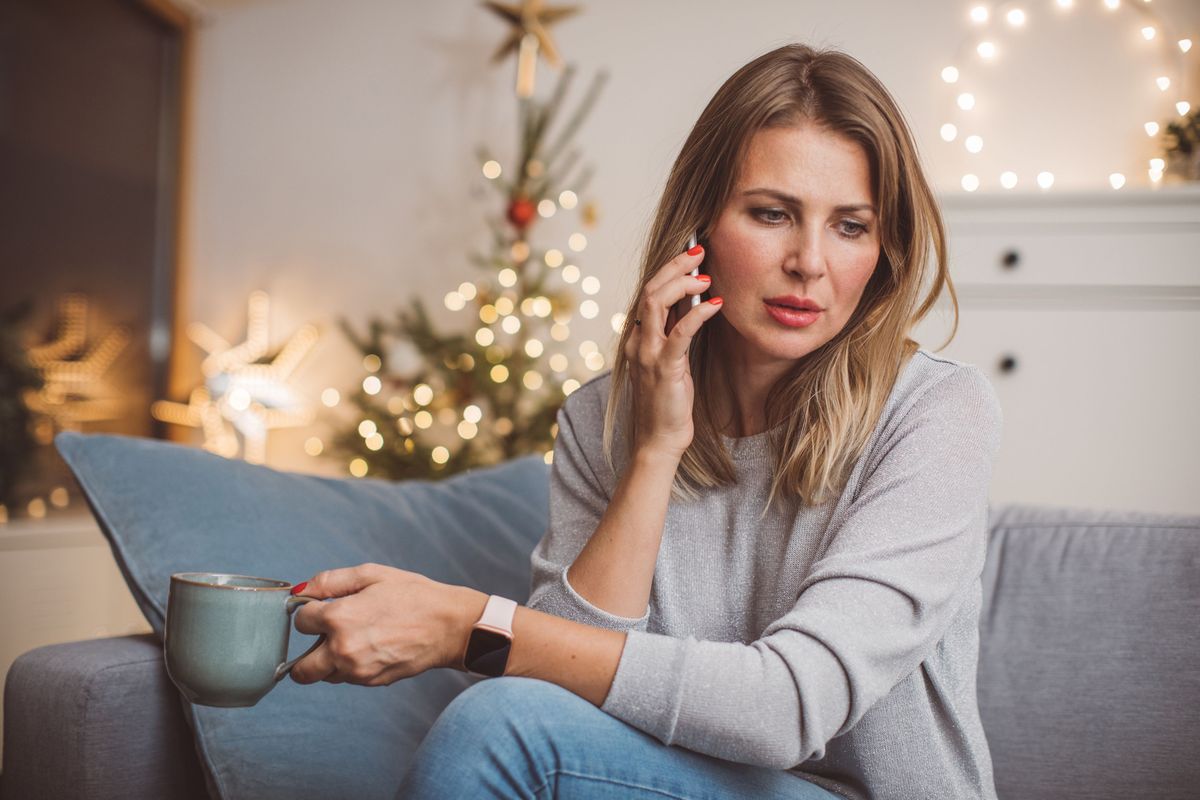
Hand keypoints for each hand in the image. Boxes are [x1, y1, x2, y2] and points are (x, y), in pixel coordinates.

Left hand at [289, 563, 482, 685]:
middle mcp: (342, 649)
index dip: (312, 610)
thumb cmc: (413, 595)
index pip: (300, 621)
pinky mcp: (371, 681)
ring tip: (355, 639)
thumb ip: (331, 581)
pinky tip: (371, 647)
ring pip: (324, 675)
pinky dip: (350, 666)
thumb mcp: (372, 574)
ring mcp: (356, 670)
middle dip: (305, 653)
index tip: (325, 607)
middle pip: (299, 668)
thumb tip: (302, 590)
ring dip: (329, 661)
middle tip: (323, 637)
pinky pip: (347, 678)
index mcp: (338, 618)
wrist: (448, 625)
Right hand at [623, 244, 722, 459]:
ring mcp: (648, 353)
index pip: (649, 291)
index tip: (692, 254)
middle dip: (675, 265)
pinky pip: (680, 331)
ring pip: (657, 301)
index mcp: (638, 337)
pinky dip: (698, 313)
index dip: (669, 269)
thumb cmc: (667, 404)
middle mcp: (638, 340)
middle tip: (699, 250)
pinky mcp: (665, 367)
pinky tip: (717, 304)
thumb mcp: (671, 361)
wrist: (657, 441)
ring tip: (706, 275)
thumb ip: (674, 332)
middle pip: (650, 288)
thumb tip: (691, 303)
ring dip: (683, 282)